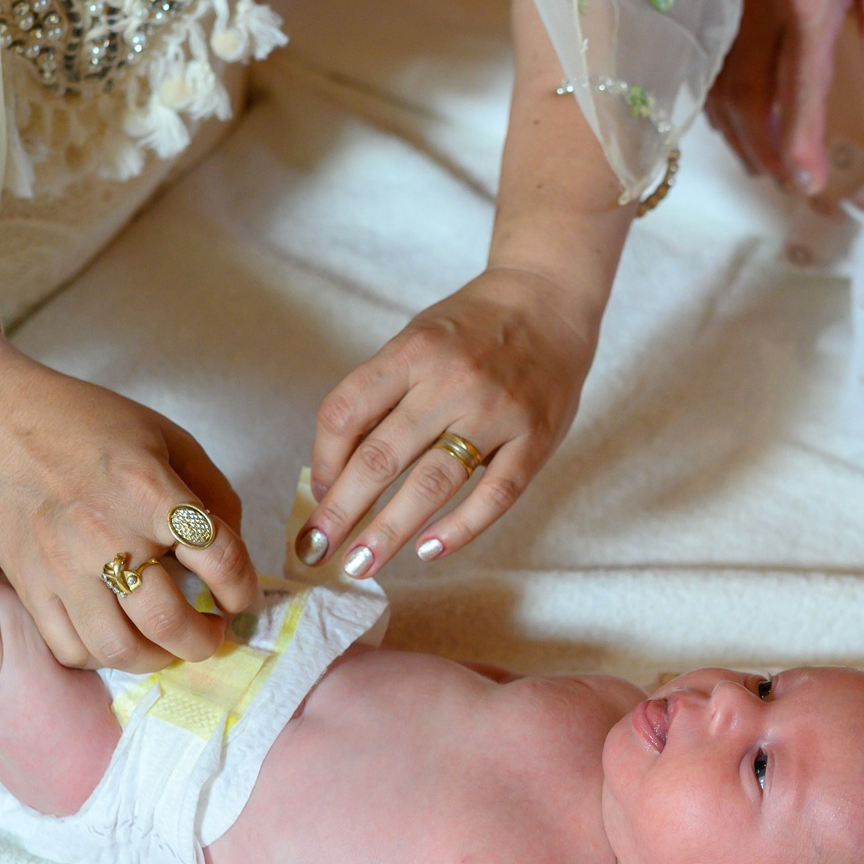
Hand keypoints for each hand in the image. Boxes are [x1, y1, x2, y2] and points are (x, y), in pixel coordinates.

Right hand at [0, 334, 258, 670]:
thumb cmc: (86, 423)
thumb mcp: (168, 437)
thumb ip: (212, 492)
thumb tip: (233, 550)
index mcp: (148, 490)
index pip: (219, 557)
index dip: (244, 589)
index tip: (243, 599)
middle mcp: (106, 536)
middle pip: (169, 621)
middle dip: (206, 639)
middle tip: (213, 632)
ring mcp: (63, 568)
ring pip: (119, 649)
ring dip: (158, 658)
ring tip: (169, 644)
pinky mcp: (30, 587)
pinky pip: (70, 649)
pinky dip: (102, 656)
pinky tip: (118, 636)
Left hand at [299, 265, 600, 575]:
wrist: (548, 299)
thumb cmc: (472, 328)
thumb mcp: (417, 339)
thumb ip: (382, 394)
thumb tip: (337, 467)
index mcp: (413, 351)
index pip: (346, 413)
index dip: (322, 460)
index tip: (316, 494)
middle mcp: (451, 381)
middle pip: (380, 457)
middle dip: (341, 512)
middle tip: (315, 551)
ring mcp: (497, 411)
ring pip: (432, 483)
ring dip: (389, 531)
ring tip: (358, 565)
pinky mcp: (536, 437)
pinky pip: (496, 494)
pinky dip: (461, 528)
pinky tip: (428, 550)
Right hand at [711, 0, 863, 193]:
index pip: (801, 84)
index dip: (802, 140)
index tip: (808, 184)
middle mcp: (761, 5)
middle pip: (750, 100)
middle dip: (768, 151)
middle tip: (791, 186)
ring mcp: (730, 4)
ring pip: (721, 90)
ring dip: (742, 135)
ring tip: (767, 166)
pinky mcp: (714, 0)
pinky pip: (709, 68)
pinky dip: (722, 106)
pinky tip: (739, 126)